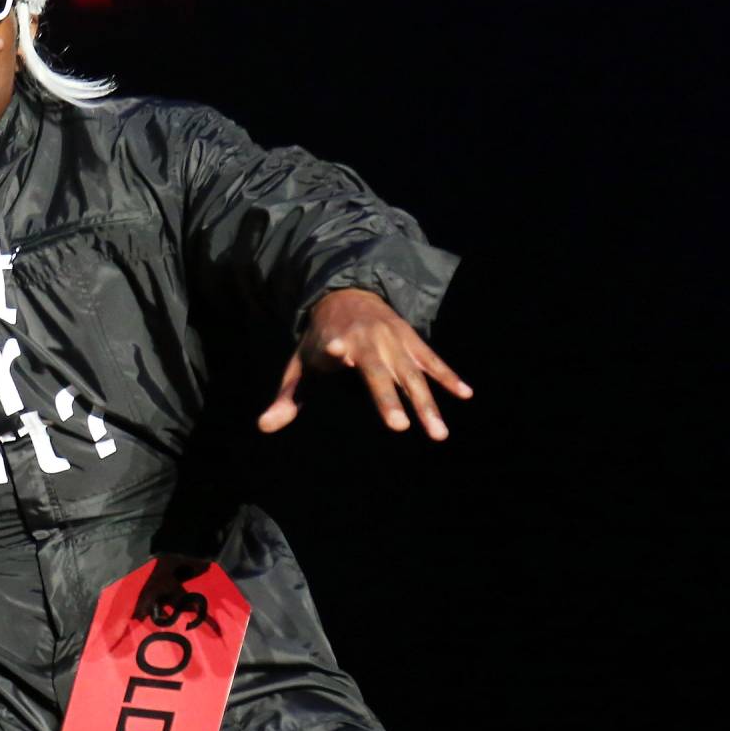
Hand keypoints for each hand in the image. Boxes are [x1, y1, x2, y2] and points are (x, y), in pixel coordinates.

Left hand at [257, 288, 472, 440]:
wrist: (347, 296)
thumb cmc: (320, 339)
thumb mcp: (299, 364)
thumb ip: (286, 398)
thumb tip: (263, 427)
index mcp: (334, 343)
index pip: (333, 348)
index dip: (334, 350)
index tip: (337, 351)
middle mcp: (366, 341)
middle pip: (379, 374)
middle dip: (388, 399)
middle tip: (398, 428)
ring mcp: (393, 342)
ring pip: (412, 375)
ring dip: (427, 403)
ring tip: (438, 434)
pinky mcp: (413, 342)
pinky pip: (433, 361)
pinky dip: (449, 377)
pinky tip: (466, 394)